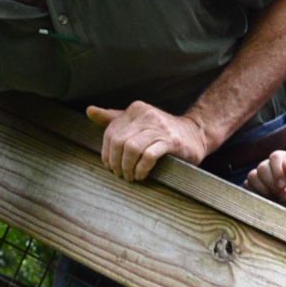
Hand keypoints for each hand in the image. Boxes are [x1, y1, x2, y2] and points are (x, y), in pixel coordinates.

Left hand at [85, 101, 209, 180]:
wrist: (195, 135)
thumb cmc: (161, 132)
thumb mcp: (137, 122)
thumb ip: (113, 118)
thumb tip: (89, 111)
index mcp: (136, 109)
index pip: (111, 132)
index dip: (107, 153)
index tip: (110, 166)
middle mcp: (147, 115)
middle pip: (119, 141)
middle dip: (116, 162)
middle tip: (119, 174)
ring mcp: (160, 128)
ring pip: (131, 149)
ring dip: (128, 167)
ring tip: (130, 176)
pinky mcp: (171, 142)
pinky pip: (149, 156)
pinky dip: (141, 169)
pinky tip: (141, 175)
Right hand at [246, 148, 285, 221]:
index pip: (275, 157)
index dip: (277, 171)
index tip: (284, 186)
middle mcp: (275, 166)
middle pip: (262, 166)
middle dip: (272, 184)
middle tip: (285, 196)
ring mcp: (264, 177)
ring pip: (253, 175)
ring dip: (264, 189)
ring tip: (278, 199)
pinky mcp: (256, 188)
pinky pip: (247, 185)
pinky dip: (256, 193)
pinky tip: (269, 200)